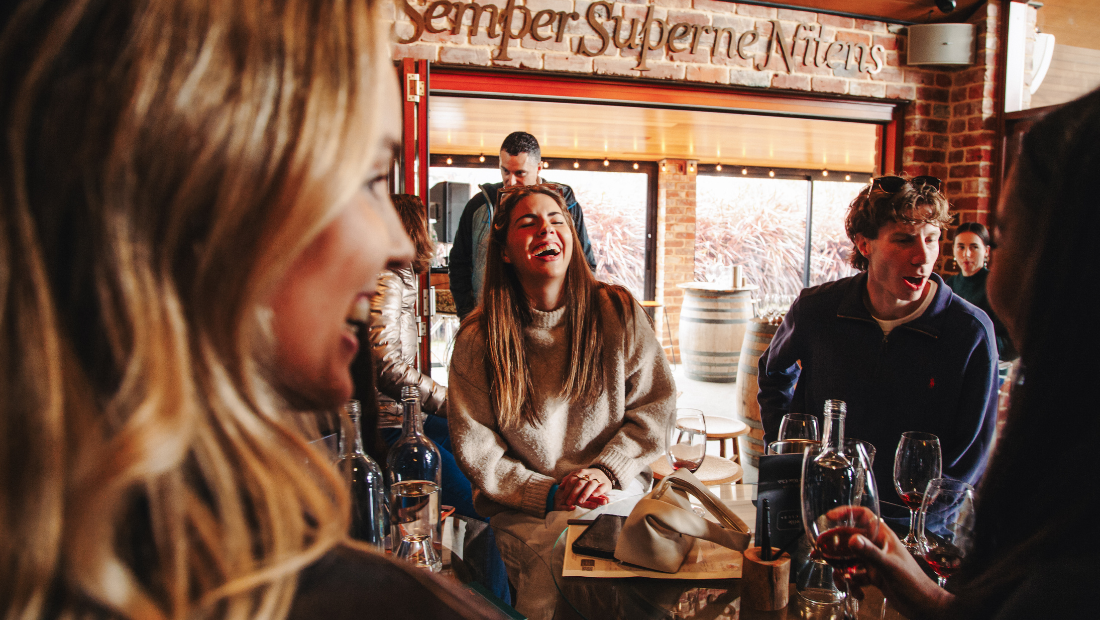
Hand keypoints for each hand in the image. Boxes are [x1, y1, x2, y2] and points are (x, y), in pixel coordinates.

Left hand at [554, 468, 610, 510]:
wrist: (604, 472)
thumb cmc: (588, 477)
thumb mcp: (578, 476)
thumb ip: (569, 480)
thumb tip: (560, 487)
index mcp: (581, 472)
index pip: (572, 480)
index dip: (567, 489)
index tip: (563, 499)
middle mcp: (589, 475)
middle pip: (580, 483)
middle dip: (574, 493)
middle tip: (569, 502)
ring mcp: (598, 479)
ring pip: (591, 485)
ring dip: (584, 494)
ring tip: (580, 502)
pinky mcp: (606, 484)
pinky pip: (602, 487)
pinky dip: (598, 492)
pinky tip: (593, 496)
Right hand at [826, 506, 953, 619]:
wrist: (925, 607)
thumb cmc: (914, 583)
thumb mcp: (890, 567)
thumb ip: (870, 553)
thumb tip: (851, 540)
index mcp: (884, 537)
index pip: (863, 516)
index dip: (846, 512)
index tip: (829, 516)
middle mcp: (878, 547)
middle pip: (850, 539)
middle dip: (835, 548)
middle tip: (819, 554)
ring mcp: (875, 562)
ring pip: (850, 560)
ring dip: (842, 571)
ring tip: (840, 581)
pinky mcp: (874, 576)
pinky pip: (855, 576)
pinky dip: (852, 584)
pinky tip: (857, 593)